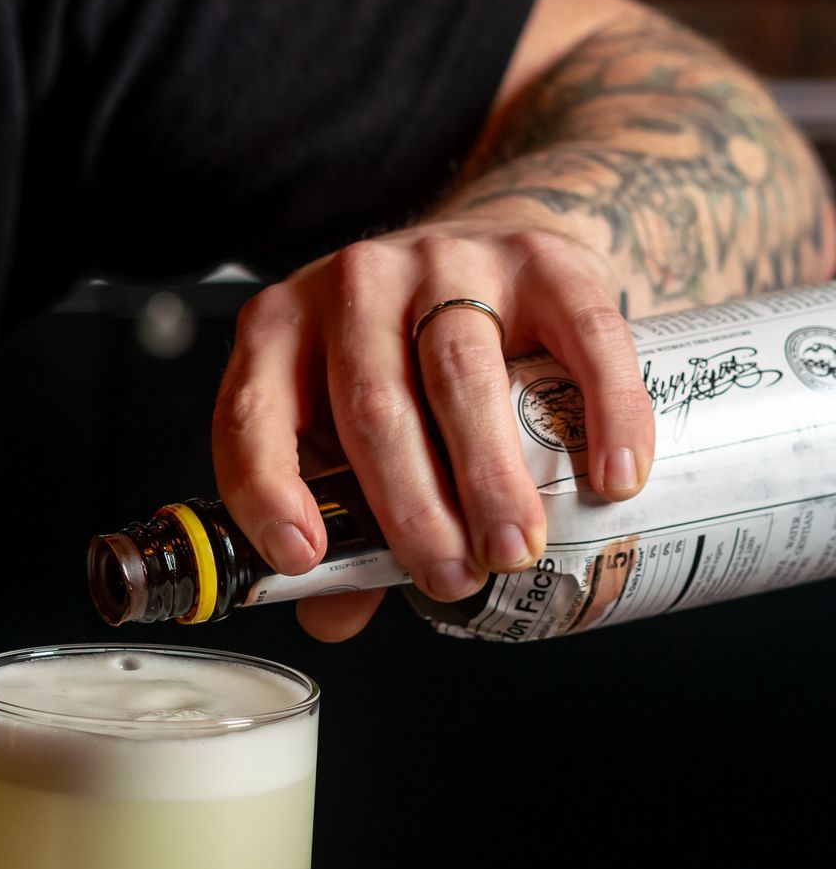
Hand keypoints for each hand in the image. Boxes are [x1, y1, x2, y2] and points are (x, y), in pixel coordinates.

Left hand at [210, 220, 654, 641]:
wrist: (492, 254)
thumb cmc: (408, 359)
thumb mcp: (350, 426)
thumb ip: (342, 516)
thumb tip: (332, 615)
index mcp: (284, 329)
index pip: (254, 411)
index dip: (269, 488)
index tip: (305, 557)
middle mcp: (356, 284)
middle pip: (373, 403)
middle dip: (410, 506)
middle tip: (449, 577)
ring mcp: (449, 261)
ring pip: (461, 370)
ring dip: (489, 471)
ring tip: (513, 548)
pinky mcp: (543, 259)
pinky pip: (583, 334)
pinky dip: (605, 412)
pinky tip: (613, 479)